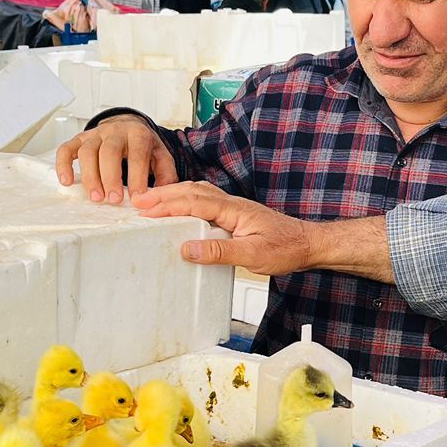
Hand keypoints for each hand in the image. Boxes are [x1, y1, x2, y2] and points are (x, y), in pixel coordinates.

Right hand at [54, 114, 176, 203]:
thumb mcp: (161, 156)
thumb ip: (165, 175)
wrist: (128, 125)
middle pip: (109, 152)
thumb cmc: (144, 146)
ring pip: (87, 151)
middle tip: (113, 201)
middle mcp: (115, 131)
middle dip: (110, 178)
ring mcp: (95, 134)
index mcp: (138, 134)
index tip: (137, 198)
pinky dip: (64, 165)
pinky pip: (66, 149)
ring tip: (96, 198)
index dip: (137, 176)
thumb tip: (162, 197)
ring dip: (90, 176)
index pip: (137, 154)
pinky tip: (67, 182)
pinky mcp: (79, 139)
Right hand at [135, 183, 395, 281]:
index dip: (168, 205)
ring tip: (152, 200)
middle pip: (192, 192)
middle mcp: (232, 204)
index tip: (145, 208)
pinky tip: (181, 206)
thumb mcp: (252, 255)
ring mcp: (234, 207)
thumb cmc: (286, 249)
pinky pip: (205, 201)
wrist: (308, 245)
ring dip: (174, 195)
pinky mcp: (236, 214)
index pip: (194, 203)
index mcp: (233, 210)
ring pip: (198, 193)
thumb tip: (188, 249)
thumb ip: (220, 251)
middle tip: (138, 200)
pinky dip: (187, 200)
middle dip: (164, 195)